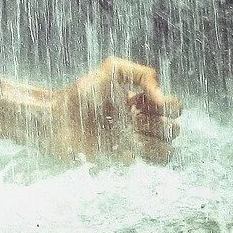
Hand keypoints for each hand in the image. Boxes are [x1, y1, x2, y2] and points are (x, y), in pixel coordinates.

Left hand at [47, 57, 182, 163]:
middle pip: (174, 129)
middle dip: (158, 122)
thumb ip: (142, 74)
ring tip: (129, 132)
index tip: (144, 100)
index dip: (167, 105)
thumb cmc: (81, 93)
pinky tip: (123, 143)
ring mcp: (133, 143)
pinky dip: (143, 153)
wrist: (57, 118)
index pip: (175, 107)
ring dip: (153, 140)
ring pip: (168, 149)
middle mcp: (140, 124)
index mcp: (140, 103)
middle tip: (133, 117)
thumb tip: (161, 99)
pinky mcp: (125, 159)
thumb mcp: (112, 69)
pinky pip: (151, 163)